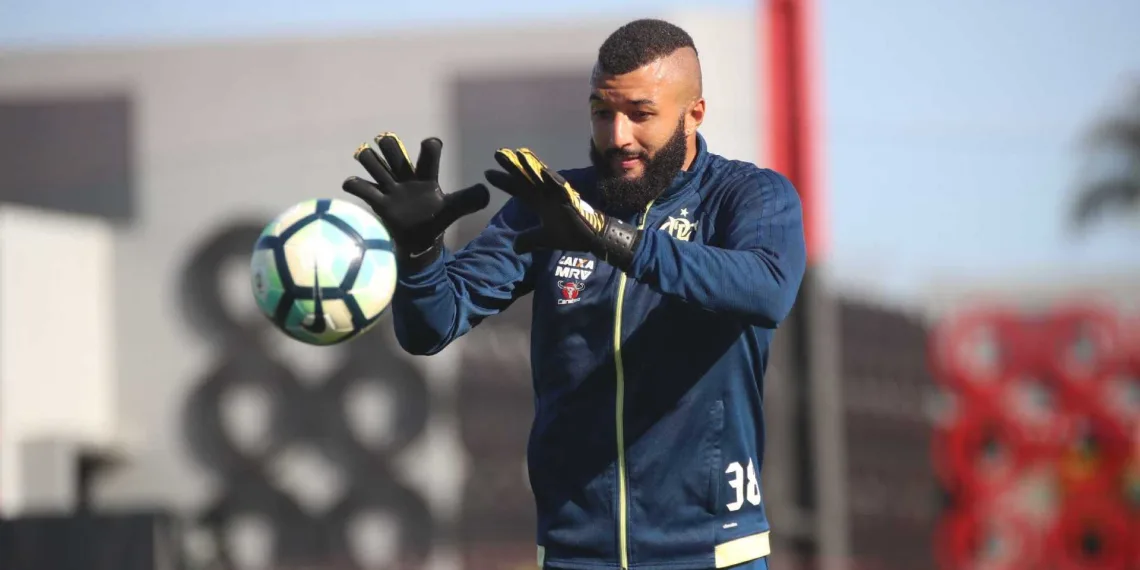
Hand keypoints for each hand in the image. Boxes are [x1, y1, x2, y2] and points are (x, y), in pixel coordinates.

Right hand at [343, 132, 488, 267]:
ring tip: (370, 161)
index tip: (430, 145)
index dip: (429, 147)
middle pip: (392, 148)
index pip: (428, 152)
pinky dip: (354, 183)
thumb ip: (467, 201)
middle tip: (391, 152)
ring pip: (372, 161)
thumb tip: (486, 192)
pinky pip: (361, 187)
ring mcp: (389, 187)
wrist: (418, 241)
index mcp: (426, 176)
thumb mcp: (452, 210)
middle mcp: (405, 176)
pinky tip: (354, 184)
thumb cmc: (434, 219)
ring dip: (368, 157)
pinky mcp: (377, 201)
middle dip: (389, 145)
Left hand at [484, 148, 641, 269]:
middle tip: (497, 154)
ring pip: (541, 176)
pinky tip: (542, 171)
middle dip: (512, 166)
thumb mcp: (544, 239)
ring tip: (517, 154)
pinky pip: (560, 187)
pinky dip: (552, 179)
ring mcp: (558, 194)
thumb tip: (514, 247)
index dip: (504, 182)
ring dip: (530, 165)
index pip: (518, 189)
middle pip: (526, 177)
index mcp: (540, 201)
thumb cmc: (571, 234)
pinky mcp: (570, 198)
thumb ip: (529, 240)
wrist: (592, 238)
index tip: (487, 174)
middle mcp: (547, 194)